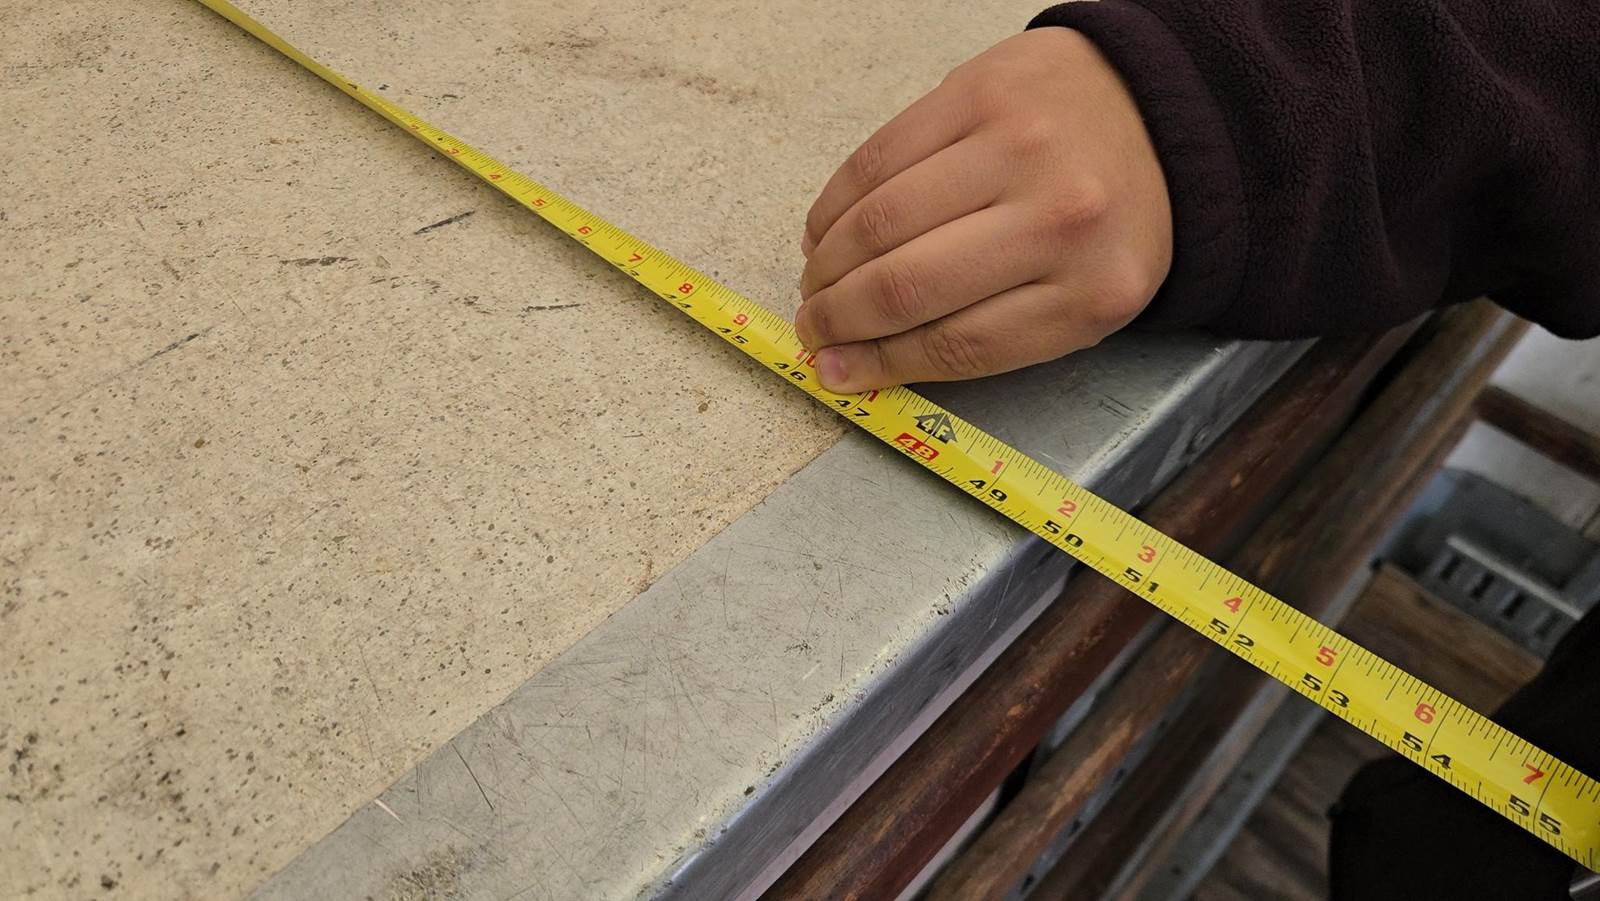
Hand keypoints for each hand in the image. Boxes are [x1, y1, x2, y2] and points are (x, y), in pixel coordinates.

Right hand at [796, 28, 1171, 392]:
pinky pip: (879, 157)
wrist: (1154, 112)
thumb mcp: (1079, 297)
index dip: (880, 364)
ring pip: (880, 222)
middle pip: (908, 286)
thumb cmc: (1108, 221)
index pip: (958, 344)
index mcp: (1094, 292)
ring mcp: (1019, 147)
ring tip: (816, 284)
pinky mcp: (979, 92)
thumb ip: (988, 333)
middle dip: (838, 319)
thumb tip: (859, 364)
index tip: (837, 371)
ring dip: (828, 264)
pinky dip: (836, 204)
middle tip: (812, 329)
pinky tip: (826, 231)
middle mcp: (1061, 218)